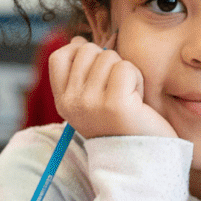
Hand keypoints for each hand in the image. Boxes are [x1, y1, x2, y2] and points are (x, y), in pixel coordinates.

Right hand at [48, 37, 175, 139]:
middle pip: (86, 51)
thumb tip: (78, 41)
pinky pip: (126, 68)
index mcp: (63, 101)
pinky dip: (137, 79)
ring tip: (128, 96)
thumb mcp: (92, 98)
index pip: (60, 56)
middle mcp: (72, 103)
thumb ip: (82, 71)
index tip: (98, 72)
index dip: (80, 52)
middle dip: (107, 62)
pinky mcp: (115, 104)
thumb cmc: (122, 124)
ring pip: (108, 57)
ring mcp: (91, 103)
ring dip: (125, 71)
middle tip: (117, 89)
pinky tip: (137, 100)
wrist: (141, 159)